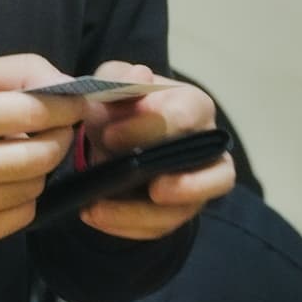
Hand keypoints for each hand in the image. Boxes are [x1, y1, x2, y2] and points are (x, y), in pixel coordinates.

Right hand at [0, 53, 86, 245]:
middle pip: (42, 156)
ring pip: (35, 186)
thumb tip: (69, 85)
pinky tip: (4, 176)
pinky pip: (21, 215)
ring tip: (18, 148)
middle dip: (59, 136)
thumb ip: (18, 72)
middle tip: (53, 126)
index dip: (67, 105)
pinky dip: (24, 194)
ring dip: (39, 165)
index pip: (36, 114)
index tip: (78, 101)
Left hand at [77, 61, 233, 239]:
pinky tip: (95, 215)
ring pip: (187, 207)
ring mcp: (198, 183)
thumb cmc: (121, 105)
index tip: (110, 135)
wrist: (114, 136)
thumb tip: (139, 75)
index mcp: (194, 105)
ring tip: (99, 209)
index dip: (150, 126)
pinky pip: (162, 227)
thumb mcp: (113, 83)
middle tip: (135, 183)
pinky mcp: (180, 211)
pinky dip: (128, 226)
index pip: (185, 116)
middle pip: (205, 168)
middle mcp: (206, 146)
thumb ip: (120, 77)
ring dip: (143, 213)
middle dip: (173, 180)